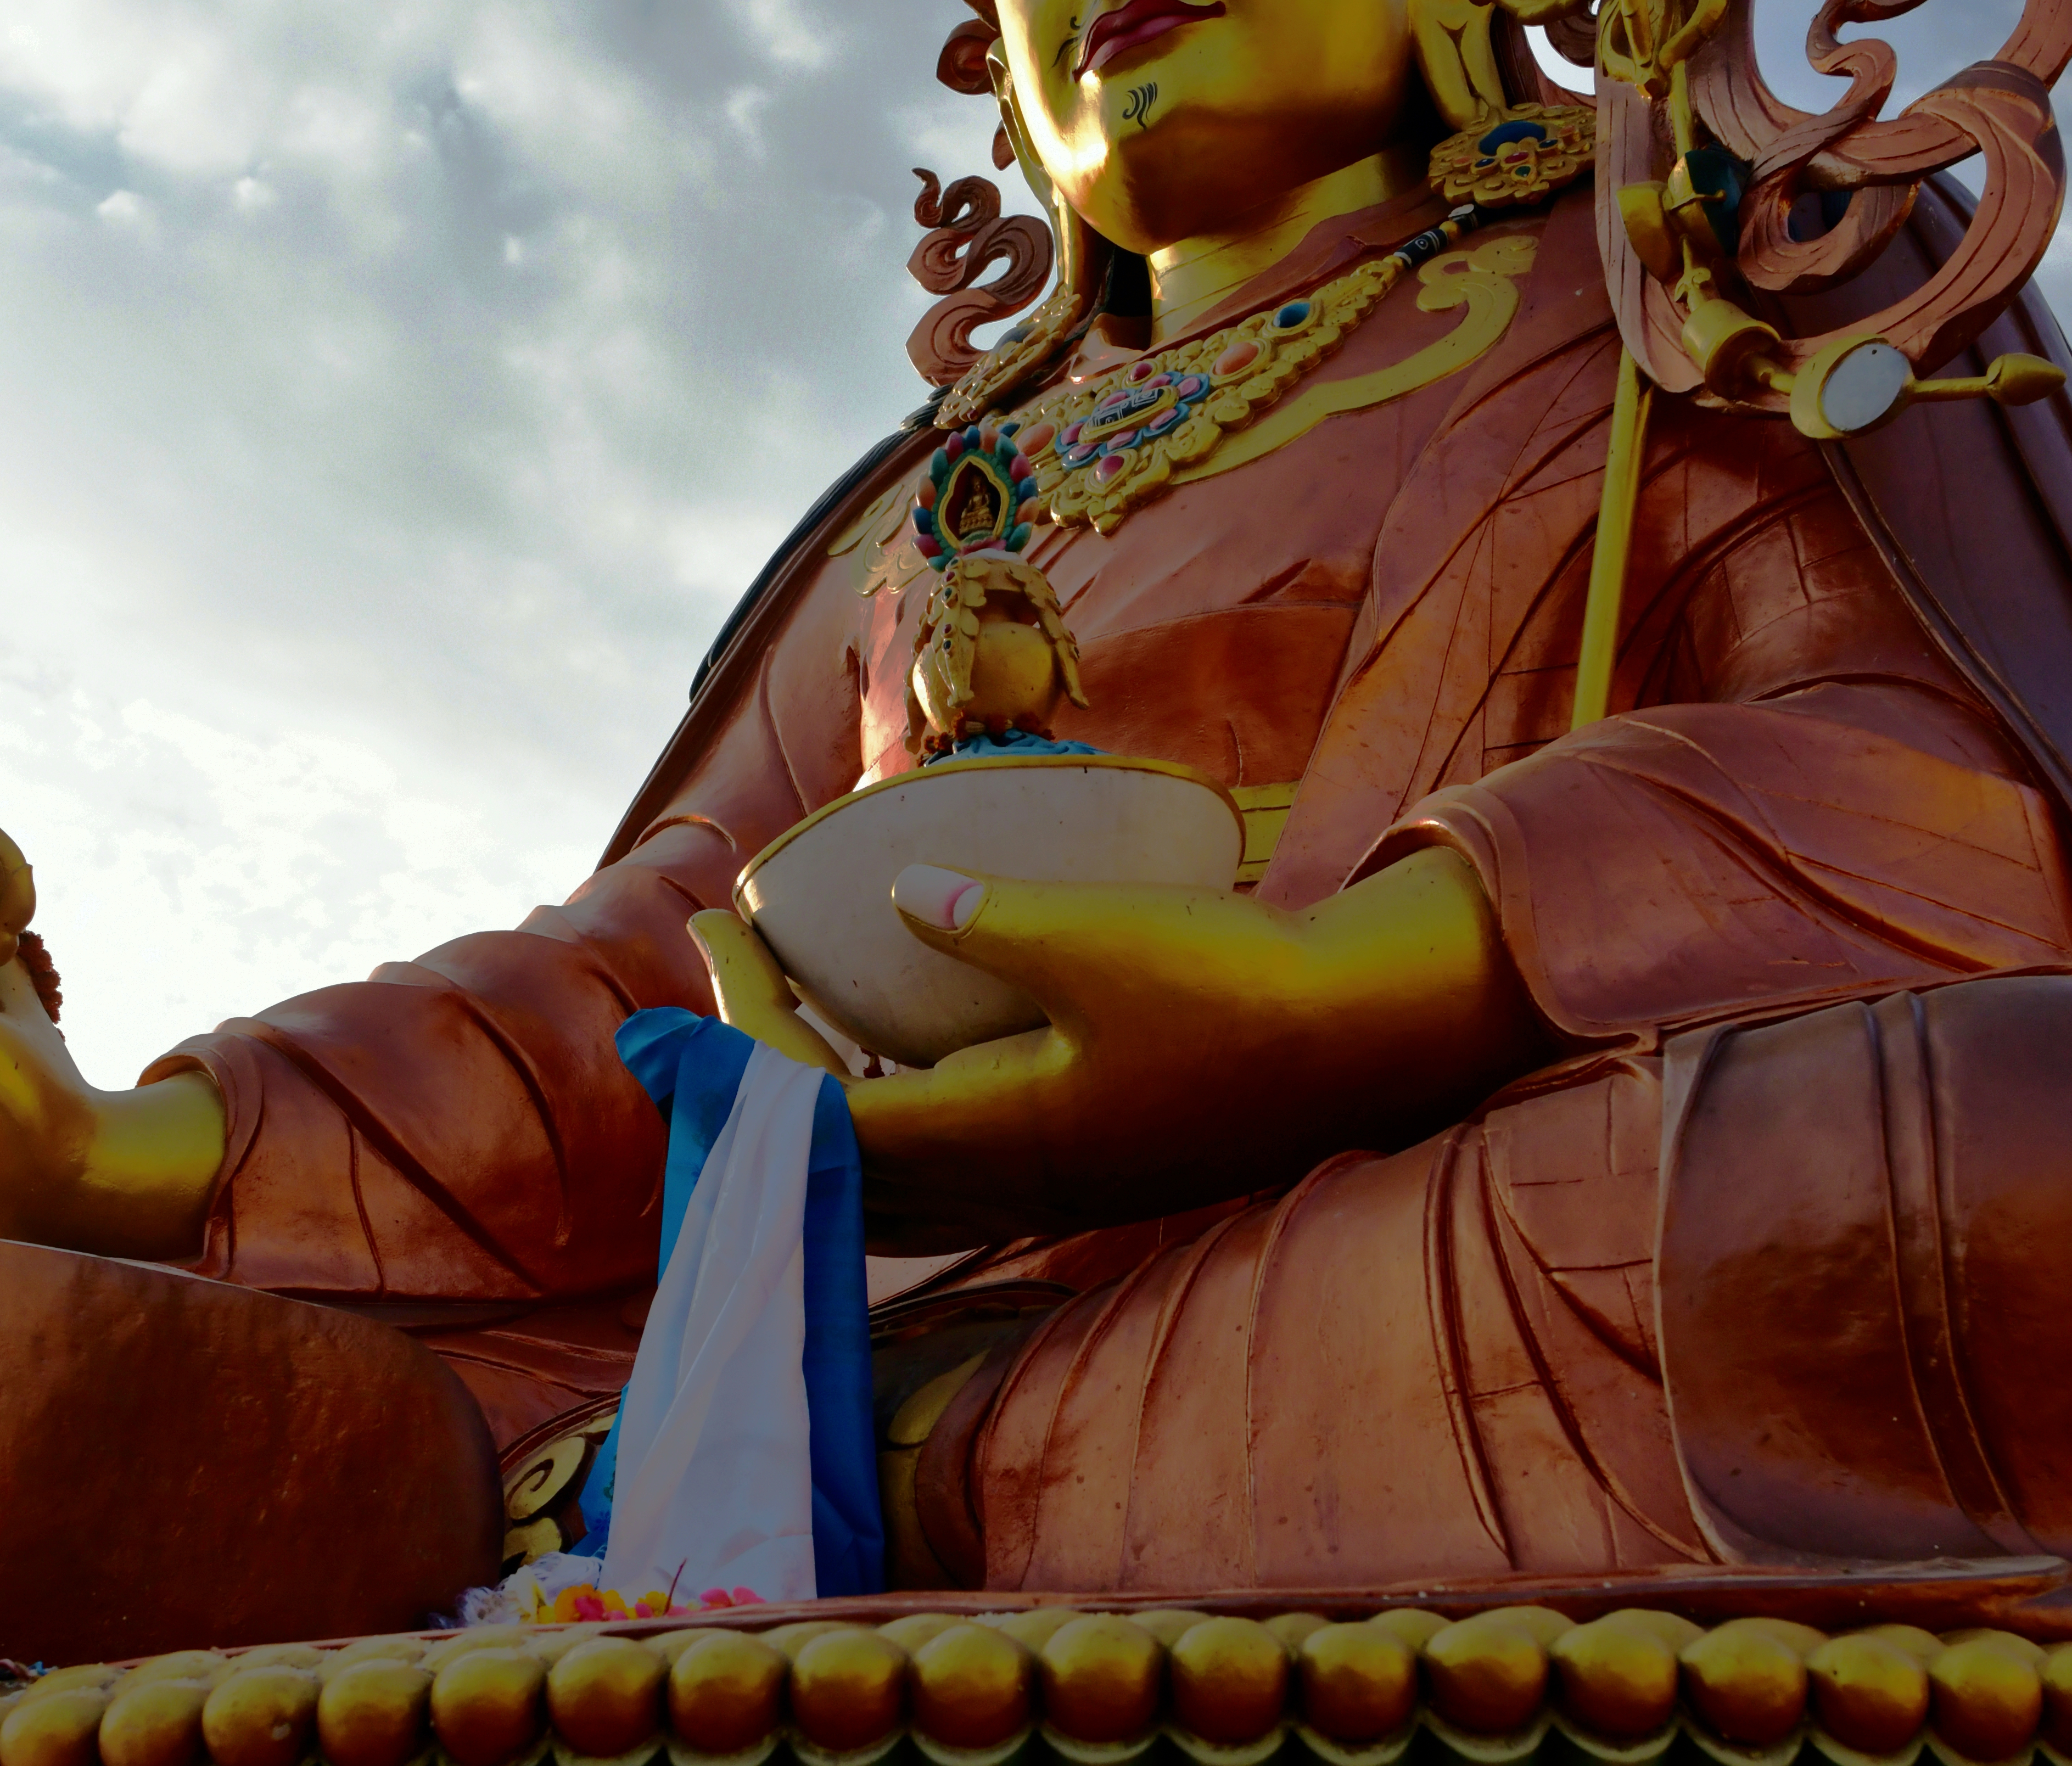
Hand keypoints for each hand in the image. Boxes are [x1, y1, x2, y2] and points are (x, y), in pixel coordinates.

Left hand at [693, 844, 1535, 1251]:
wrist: (1360, 1036)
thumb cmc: (1236, 984)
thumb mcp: (1104, 935)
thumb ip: (991, 919)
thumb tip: (901, 890)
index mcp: (999, 1136)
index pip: (820, 1117)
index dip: (743, 1041)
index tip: (711, 938)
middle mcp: (1011, 1180)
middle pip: (838, 1153)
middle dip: (761, 1059)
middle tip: (729, 953)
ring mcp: (1048, 1180)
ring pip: (889, 1166)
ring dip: (820, 1086)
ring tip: (785, 995)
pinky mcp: (1082, 1159)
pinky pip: (945, 1152)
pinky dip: (887, 1100)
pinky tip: (891, 1040)